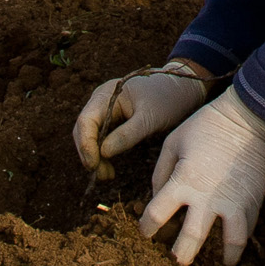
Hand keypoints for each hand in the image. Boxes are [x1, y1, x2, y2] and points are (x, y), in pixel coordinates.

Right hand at [71, 63, 209, 170]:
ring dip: (95, 156)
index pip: (86, 121)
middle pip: (83, 129)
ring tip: (106, 175)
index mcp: (107, 94)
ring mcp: (105, 110)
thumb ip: (127, 135)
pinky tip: (109, 168)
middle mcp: (101, 101)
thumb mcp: (150, 119)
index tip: (93, 166)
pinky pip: (100, 138)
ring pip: (89, 136)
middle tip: (102, 175)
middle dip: (89, 153)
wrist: (181, 90)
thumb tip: (103, 153)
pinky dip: (102, 154)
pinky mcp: (112, 120)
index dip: (86, 145)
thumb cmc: (167, 99)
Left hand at [142, 90, 264, 265]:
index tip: (147, 231)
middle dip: (182, 254)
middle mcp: (207, 197)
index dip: (147, 227)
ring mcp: (234, 202)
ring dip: (226, 256)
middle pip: (191, 239)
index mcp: (183, 181)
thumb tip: (156, 196)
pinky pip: (249, 228)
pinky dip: (243, 240)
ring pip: (231, 242)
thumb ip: (160, 172)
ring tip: (223, 263)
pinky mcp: (253, 200)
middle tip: (179, 260)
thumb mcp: (172, 142)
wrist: (246, 119)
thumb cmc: (205, 127)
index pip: (156, 214)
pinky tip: (237, 244)